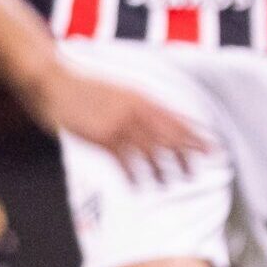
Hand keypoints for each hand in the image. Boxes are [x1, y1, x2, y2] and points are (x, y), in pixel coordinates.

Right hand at [35, 59, 208, 180]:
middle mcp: (135, 110)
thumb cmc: (82, 86)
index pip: (177, 118)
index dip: (197, 134)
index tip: (213, 146)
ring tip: (170, 182)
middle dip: (187, 154)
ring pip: (151, 152)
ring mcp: (119, 124)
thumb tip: (154, 118)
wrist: (53, 80)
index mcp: (141, 97)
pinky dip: (135, 175)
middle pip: (170, 136)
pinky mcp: (101, 138)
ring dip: (163, 169)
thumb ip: (136, 103)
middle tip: (198, 170)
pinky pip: (125, 161)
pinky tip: (140, 186)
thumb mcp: (116, 90)